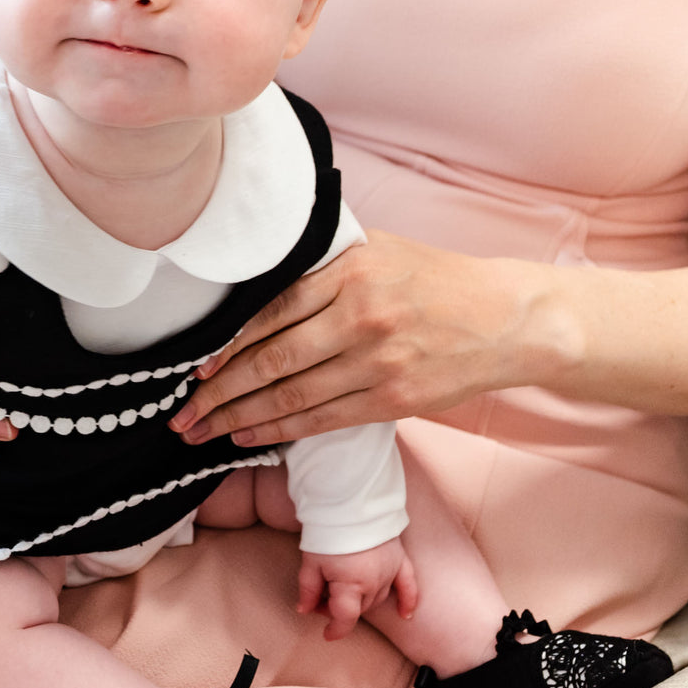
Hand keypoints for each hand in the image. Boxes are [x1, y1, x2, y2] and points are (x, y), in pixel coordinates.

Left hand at [170, 232, 532, 445]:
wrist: (505, 318)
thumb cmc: (435, 279)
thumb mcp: (379, 251)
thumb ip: (323, 263)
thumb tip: (260, 279)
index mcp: (350, 272)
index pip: (270, 312)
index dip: (227, 344)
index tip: (195, 366)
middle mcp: (360, 317)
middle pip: (272, 360)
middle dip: (219, 392)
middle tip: (182, 413)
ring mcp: (378, 363)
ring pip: (292, 396)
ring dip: (240, 418)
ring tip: (202, 432)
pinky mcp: (394, 401)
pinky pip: (324, 420)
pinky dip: (282, 430)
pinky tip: (251, 437)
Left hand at [297, 538, 417, 641]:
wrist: (350, 502)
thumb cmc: (328, 532)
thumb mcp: (311, 562)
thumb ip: (309, 590)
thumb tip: (304, 610)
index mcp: (352, 585)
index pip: (346, 618)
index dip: (335, 629)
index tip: (326, 633)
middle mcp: (374, 582)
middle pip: (359, 608)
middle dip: (340, 608)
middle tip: (322, 596)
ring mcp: (390, 571)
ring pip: (377, 598)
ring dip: (361, 601)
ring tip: (343, 590)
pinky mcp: (400, 559)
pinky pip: (409, 585)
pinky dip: (408, 600)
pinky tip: (406, 614)